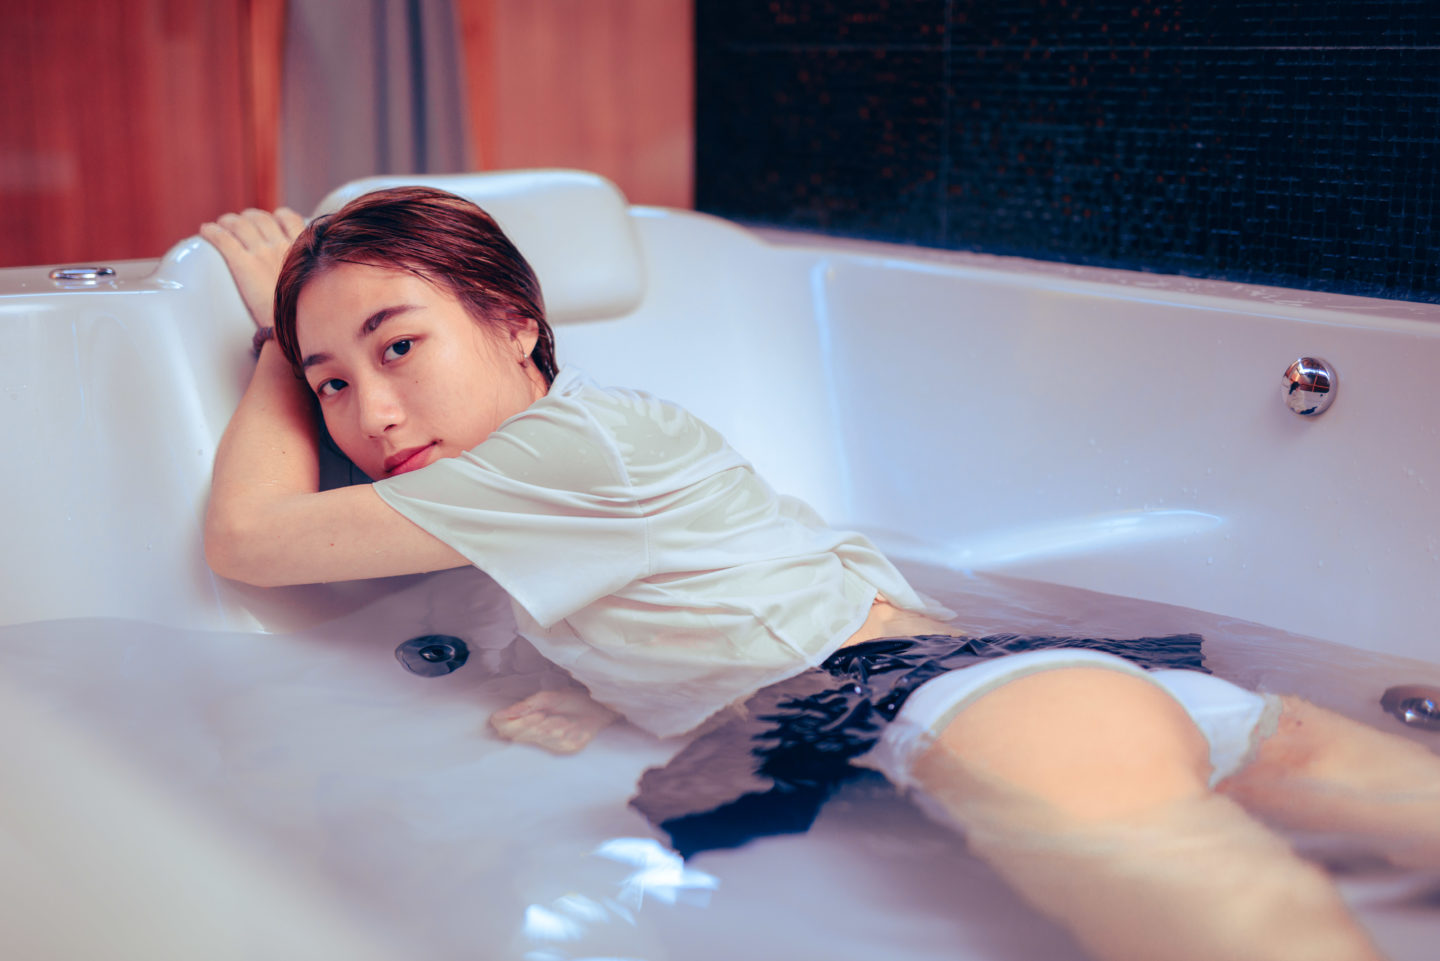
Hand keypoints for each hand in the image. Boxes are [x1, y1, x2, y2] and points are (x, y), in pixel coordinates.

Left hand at [200, 207, 305, 328]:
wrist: (295, 328)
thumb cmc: (305, 314)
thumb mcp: (315, 288)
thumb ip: (307, 277)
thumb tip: (304, 283)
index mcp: (300, 250)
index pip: (289, 218)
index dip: (275, 217)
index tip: (269, 222)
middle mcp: (281, 246)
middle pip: (261, 218)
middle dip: (248, 218)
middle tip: (239, 225)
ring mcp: (261, 254)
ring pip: (240, 224)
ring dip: (228, 221)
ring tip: (221, 225)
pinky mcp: (244, 265)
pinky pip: (224, 239)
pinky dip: (213, 232)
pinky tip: (206, 230)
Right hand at [490, 688, 618, 753]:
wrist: (601, 705)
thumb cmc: (573, 700)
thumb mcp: (547, 697)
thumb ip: (526, 706)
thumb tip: (500, 714)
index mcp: (530, 722)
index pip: (503, 728)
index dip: (506, 723)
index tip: (516, 714)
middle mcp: (539, 736)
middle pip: (517, 736)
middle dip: (526, 725)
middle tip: (541, 715)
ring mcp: (554, 745)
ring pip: (537, 738)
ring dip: (545, 727)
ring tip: (558, 718)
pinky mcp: (569, 749)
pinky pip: (555, 742)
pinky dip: (558, 731)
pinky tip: (566, 725)